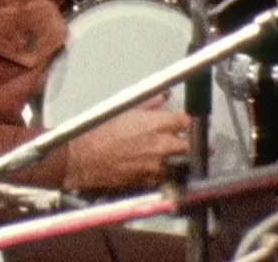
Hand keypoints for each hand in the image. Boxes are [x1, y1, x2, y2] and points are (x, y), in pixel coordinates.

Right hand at [62, 93, 189, 191]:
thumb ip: (149, 104)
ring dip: (181, 160)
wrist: (83, 157)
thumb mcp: (122, 110)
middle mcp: (162, 146)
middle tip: (192, 142)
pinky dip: (165, 173)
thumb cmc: (98, 132)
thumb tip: (163, 97)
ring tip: (174, 156)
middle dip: (194, 143)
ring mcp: (158, 166)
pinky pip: (166, 177)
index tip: (189, 123)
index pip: (188, 121)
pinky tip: (157, 167)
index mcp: (156, 125)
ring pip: (183, 165)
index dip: (189, 122)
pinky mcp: (150, 181)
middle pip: (192, 146)